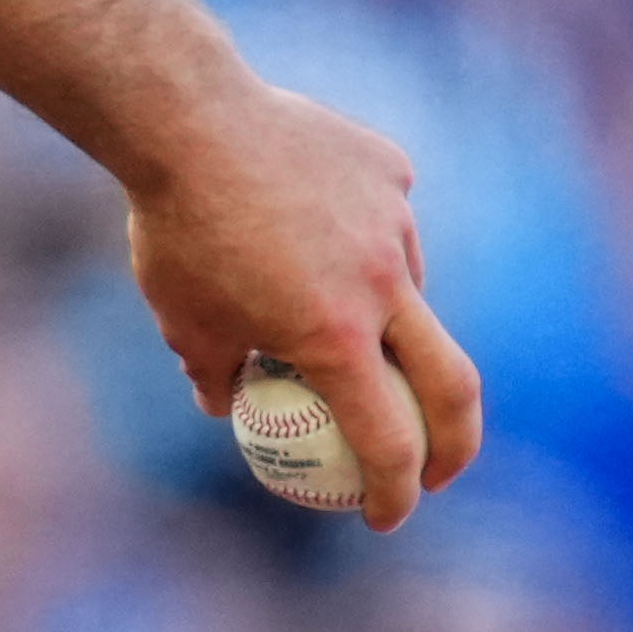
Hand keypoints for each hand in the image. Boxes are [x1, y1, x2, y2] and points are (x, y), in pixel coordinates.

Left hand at [118, 77, 476, 530]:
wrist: (188, 117)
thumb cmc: (176, 229)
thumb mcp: (183, 319)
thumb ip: (214, 373)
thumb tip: (227, 406)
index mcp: (334, 337)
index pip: (388, 441)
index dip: (394, 492)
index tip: (386, 515)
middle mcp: (382, 284)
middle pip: (452, 383)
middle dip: (456, 443)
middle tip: (438, 469)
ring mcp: (396, 222)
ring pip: (409, 290)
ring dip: (384, 319)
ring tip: (316, 298)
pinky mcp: (391, 171)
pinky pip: (388, 221)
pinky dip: (361, 241)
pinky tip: (312, 222)